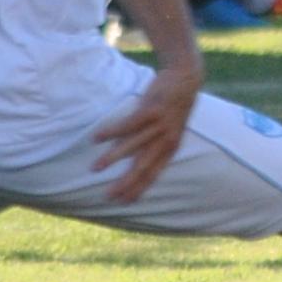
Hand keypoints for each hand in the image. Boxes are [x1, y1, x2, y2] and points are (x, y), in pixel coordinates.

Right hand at [91, 64, 202, 201]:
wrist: (186, 79)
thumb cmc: (174, 105)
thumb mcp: (169, 129)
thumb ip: (151, 142)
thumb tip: (127, 155)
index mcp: (171, 148)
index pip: (153, 174)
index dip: (139, 189)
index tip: (124, 202)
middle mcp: (165, 140)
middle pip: (142, 167)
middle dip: (125, 183)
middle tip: (108, 195)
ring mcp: (158, 126)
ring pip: (131, 147)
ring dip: (112, 158)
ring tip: (95, 168)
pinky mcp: (150, 111)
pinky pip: (127, 125)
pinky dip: (111, 131)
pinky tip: (96, 138)